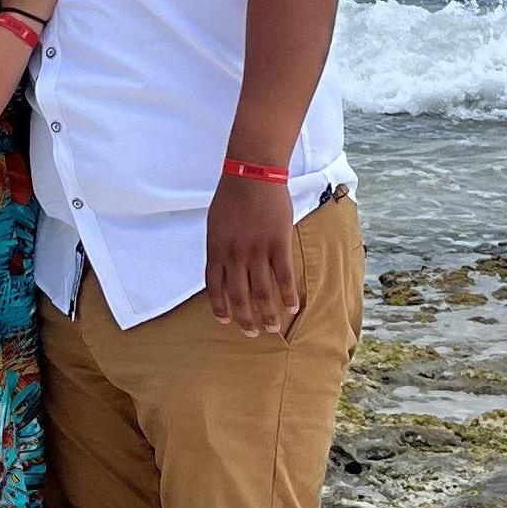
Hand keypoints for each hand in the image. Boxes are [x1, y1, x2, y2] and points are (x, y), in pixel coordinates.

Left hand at [205, 172, 300, 336]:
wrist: (253, 174)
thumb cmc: (232, 195)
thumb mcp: (215, 223)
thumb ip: (219, 247)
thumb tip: (222, 268)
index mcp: (215, 249)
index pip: (214, 287)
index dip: (219, 307)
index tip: (225, 320)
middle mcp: (234, 255)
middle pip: (239, 295)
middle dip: (245, 319)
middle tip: (252, 333)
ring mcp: (257, 251)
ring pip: (262, 292)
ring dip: (268, 314)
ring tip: (273, 328)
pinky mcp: (279, 245)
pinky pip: (284, 277)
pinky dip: (288, 295)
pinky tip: (292, 307)